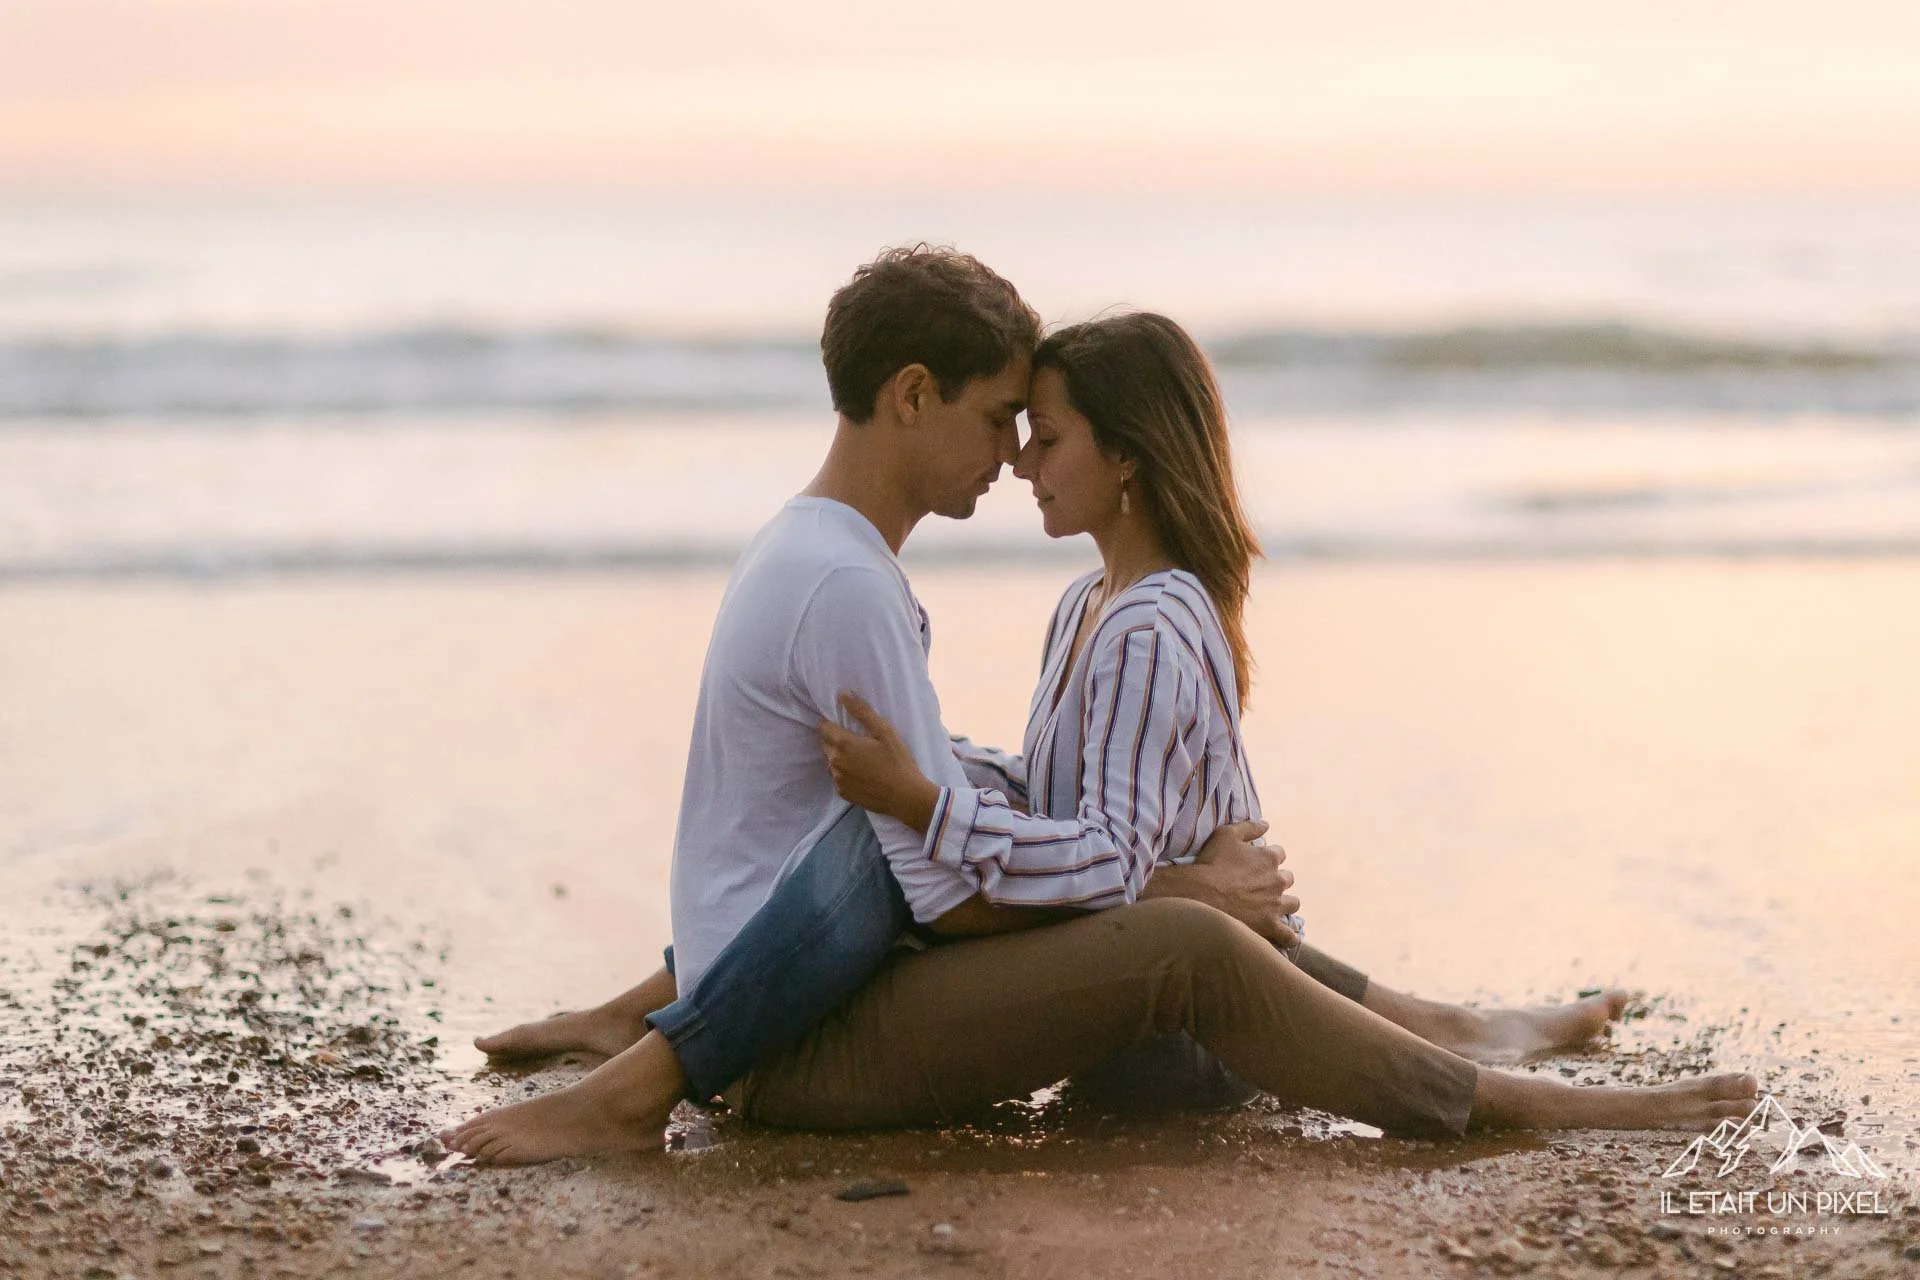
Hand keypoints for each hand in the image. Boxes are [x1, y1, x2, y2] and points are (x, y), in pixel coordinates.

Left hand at [818, 691, 940, 831]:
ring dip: (840, 757)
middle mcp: (834, 762)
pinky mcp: (842, 793)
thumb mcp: (885, 731)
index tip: (848, 726)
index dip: (833, 724)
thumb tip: (842, 694)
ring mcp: (837, 779)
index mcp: (842, 743)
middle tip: (859, 742)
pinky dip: (846, 773)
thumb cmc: (898, 761)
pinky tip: (863, 774)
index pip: (823, 727)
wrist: (906, 797)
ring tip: (862, 759)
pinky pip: (838, 777)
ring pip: (831, 762)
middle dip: (837, 740)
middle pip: (826, 744)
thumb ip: (862, 711)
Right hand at [1190, 820, 1300, 945]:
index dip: (1269, 857)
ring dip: (1285, 903)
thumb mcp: (1226, 835)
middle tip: (1260, 885)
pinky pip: (1288, 935)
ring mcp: (1275, 905)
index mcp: (1269, 858)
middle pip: (1287, 879)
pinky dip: (1289, 936)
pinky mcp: (1270, 926)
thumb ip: (1249, 827)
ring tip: (1271, 907)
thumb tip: (1266, 824)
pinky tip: (1286, 936)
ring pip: (1292, 904)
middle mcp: (1277, 881)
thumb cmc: (1212, 863)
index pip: (1279, 854)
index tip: (1257, 862)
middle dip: (1277, 880)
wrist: (1201, 894)